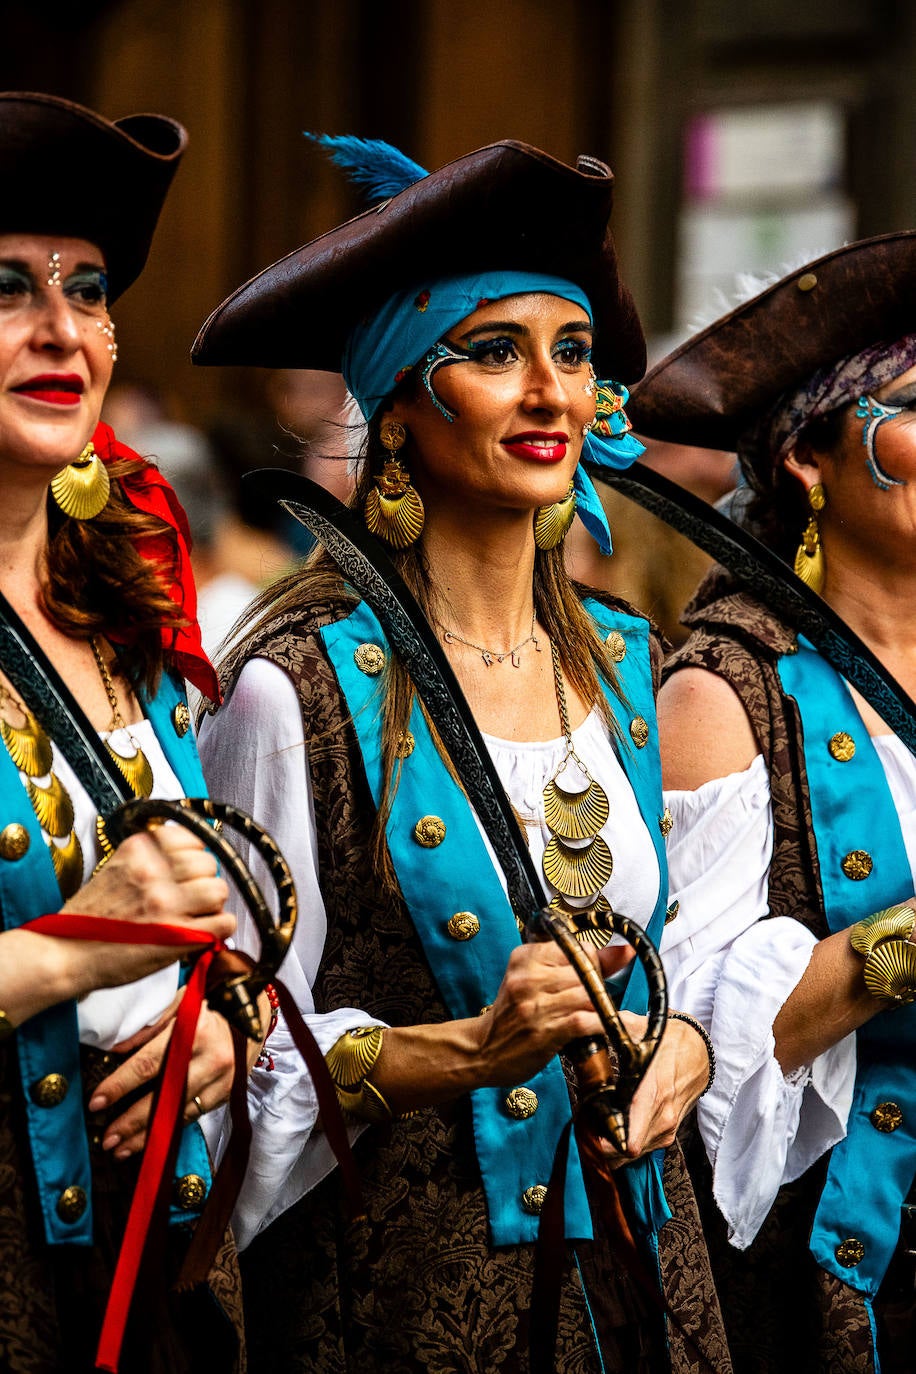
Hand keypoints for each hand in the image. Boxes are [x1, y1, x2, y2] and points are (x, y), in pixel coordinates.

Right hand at [0, 826, 233, 1029]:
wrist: (65, 955)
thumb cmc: (88, 919)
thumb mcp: (114, 870)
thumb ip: (147, 859)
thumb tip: (187, 854)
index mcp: (138, 851)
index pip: (190, 837)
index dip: (193, 854)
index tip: (186, 868)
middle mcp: (154, 872)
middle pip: (208, 863)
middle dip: (203, 880)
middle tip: (189, 897)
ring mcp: (167, 903)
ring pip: (219, 890)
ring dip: (212, 904)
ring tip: (195, 915)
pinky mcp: (178, 936)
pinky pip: (224, 923)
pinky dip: (220, 929)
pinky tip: (203, 933)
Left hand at [88, 986, 269, 1157]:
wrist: (255, 1012)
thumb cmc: (211, 1003)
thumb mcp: (181, 1002)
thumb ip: (149, 1025)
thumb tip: (114, 1051)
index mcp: (193, 1030)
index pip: (148, 1063)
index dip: (120, 1085)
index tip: (96, 1103)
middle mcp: (210, 1057)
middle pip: (163, 1096)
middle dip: (130, 1121)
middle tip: (106, 1139)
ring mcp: (222, 1078)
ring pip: (178, 1113)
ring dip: (147, 1135)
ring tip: (120, 1149)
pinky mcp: (227, 1092)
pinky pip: (193, 1116)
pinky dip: (169, 1130)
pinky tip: (149, 1141)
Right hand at [475, 940, 633, 1087]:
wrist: (482, 1051)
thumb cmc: (514, 1015)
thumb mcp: (537, 981)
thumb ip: (580, 963)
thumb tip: (625, 951)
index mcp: (525, 957)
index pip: (575, 947)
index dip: (590, 964)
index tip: (590, 977)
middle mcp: (527, 977)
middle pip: (584, 972)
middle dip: (598, 987)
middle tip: (596, 1001)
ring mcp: (534, 1005)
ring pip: (588, 995)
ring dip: (604, 1008)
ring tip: (605, 1016)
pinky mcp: (544, 1032)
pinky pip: (586, 1021)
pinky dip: (606, 1025)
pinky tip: (614, 1030)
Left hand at [594, 1011, 710, 1163]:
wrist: (699, 1052)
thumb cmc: (666, 1041)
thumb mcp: (638, 1028)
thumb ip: (607, 1025)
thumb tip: (582, 1021)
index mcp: (652, 1092)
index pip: (631, 1136)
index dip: (605, 1143)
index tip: (586, 1134)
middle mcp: (661, 1117)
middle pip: (624, 1152)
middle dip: (600, 1146)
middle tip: (580, 1131)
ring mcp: (666, 1129)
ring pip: (630, 1157)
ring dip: (609, 1149)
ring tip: (591, 1129)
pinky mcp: (667, 1134)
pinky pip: (640, 1151)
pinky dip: (621, 1147)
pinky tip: (609, 1130)